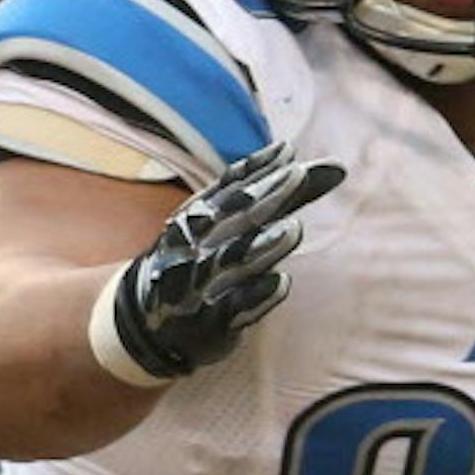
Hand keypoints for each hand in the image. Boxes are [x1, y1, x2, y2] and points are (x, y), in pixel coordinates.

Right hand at [106, 141, 344, 380]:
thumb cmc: (204, 261)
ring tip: (294, 228)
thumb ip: (280, 198)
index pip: (231, 188)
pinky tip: (281, 283)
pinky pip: (236, 308)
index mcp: (199, 217)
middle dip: (266, 195)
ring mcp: (203, 285)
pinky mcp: (213, 323)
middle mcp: (198, 246)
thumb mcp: (231, 226)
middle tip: (298, 174)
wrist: (151, 324)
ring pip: (235, 262)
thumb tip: (323, 163)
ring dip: (263, 245)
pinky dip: (257, 296)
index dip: (259, 168)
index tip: (289, 150)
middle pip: (235, 218)